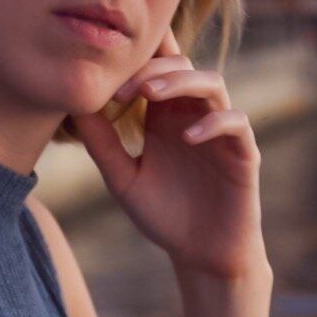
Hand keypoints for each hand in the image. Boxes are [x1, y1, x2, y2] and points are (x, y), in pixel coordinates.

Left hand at [67, 25, 268, 280]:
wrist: (200, 254)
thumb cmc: (163, 214)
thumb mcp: (123, 179)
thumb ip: (102, 145)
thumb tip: (73, 108)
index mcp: (163, 115)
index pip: (155, 68)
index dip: (134, 62)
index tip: (104, 84)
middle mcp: (193, 114)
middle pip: (181, 64)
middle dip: (151, 68)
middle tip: (122, 90)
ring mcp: (221, 130)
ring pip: (211, 83)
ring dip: (181, 82)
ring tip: (151, 95)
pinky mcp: (243, 151)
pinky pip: (236, 122)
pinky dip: (214, 122)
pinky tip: (188, 138)